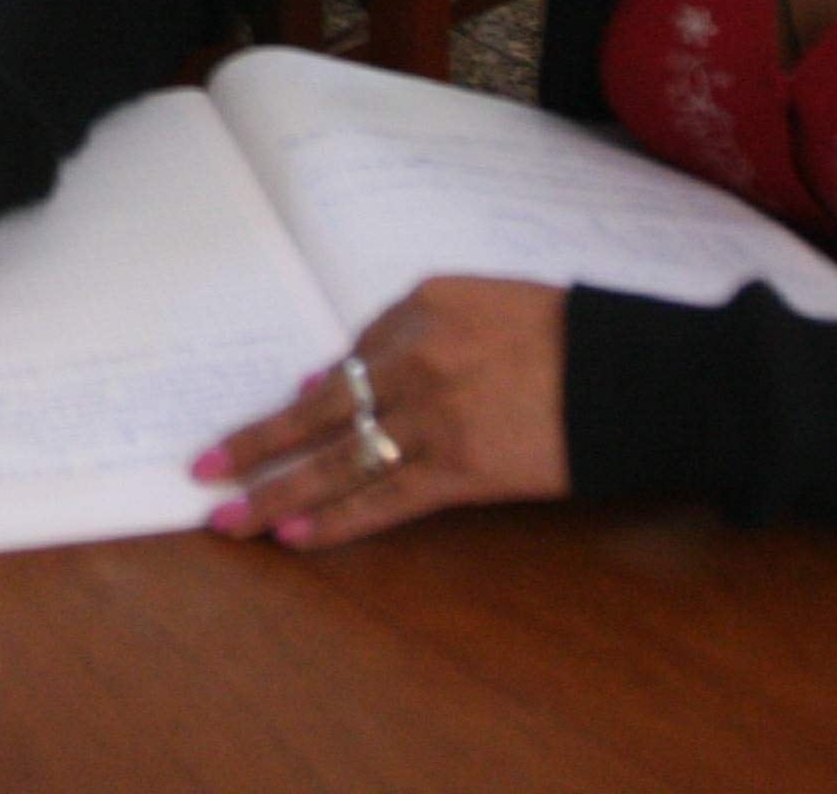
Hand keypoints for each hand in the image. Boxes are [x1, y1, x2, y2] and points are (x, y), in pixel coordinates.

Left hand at [200, 280, 570, 548]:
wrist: (633, 376)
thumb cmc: (561, 333)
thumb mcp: (477, 301)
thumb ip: (401, 331)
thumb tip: (326, 375)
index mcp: (417, 310)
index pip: (346, 359)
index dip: (306, 398)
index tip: (275, 422)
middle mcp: (413, 362)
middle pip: (318, 412)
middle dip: (255, 446)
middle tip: (203, 473)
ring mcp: (434, 420)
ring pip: (339, 463)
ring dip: (280, 494)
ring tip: (232, 519)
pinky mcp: (462, 471)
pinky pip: (387, 500)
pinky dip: (340, 519)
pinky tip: (298, 536)